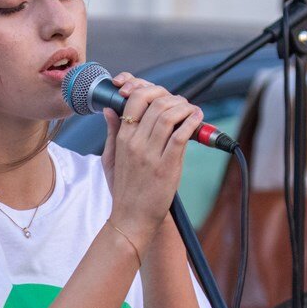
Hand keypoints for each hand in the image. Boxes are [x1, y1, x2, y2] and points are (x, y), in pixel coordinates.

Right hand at [100, 73, 202, 252]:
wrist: (132, 218)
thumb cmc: (124, 189)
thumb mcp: (110, 158)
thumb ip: (112, 132)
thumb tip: (110, 109)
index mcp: (122, 139)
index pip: (134, 99)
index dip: (149, 89)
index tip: (161, 94)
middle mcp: (135, 143)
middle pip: (155, 103)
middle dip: (171, 97)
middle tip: (180, 103)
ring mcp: (151, 155)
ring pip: (168, 115)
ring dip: (184, 107)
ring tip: (191, 110)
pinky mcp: (167, 166)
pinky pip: (180, 135)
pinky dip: (192, 121)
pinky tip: (197, 118)